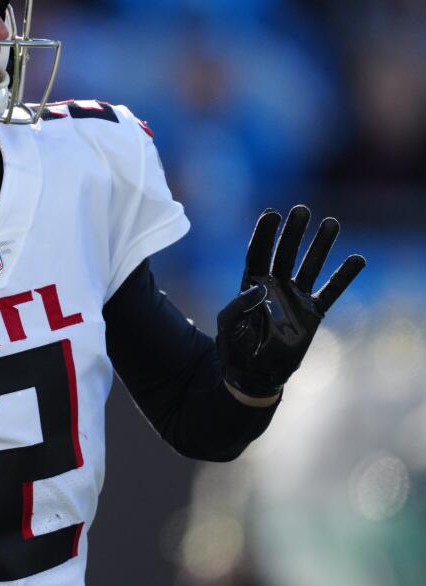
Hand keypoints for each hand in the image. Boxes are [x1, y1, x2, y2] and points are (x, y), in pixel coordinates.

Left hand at [217, 205, 365, 398]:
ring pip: (310, 266)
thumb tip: (258, 288)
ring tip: (331, 222)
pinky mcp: (312, 314)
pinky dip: (344, 277)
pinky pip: (331, 292)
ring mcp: (295, 298)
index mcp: (250, 285)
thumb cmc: (235, 348)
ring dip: (320, 246)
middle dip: (293, 233)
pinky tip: (357, 259)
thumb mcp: (228, 326)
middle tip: (302, 211)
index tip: (272, 213)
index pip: (257, 253)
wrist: (253, 375)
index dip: (264, 234)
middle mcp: (274, 286)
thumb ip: (237, 307)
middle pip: (285, 253)